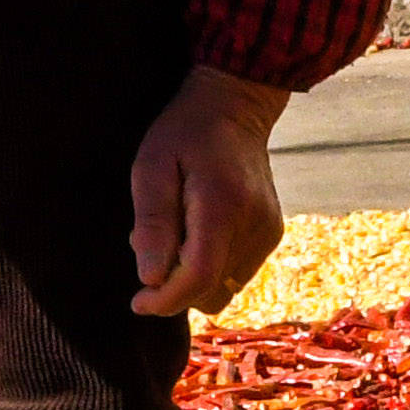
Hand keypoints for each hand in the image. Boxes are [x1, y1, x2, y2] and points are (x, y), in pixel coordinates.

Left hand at [129, 64, 290, 319]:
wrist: (236, 107)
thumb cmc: (185, 134)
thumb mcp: (152, 167)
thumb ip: (154, 223)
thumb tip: (150, 279)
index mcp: (223, 206)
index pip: (198, 277)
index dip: (165, 300)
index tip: (138, 302)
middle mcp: (255, 225)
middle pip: (210, 291)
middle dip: (175, 286)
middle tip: (154, 246)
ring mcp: (268, 232)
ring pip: (223, 290)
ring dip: (193, 278)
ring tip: (178, 234)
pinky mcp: (271, 235)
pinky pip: (235, 275)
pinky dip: (211, 268)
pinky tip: (199, 233)